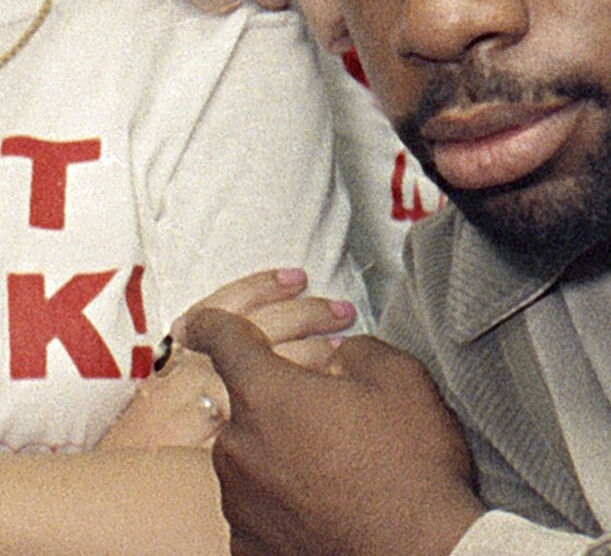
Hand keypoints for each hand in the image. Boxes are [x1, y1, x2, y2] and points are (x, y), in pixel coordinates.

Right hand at [96, 269, 356, 451]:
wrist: (118, 481)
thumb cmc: (148, 424)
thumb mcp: (168, 372)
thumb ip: (205, 345)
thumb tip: (264, 317)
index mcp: (178, 349)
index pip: (223, 304)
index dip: (263, 285)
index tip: (298, 276)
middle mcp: (191, 371)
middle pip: (259, 328)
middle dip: (308, 314)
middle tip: (343, 310)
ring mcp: (204, 408)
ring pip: (272, 369)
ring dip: (316, 353)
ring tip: (345, 349)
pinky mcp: (218, 444)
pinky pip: (269, 415)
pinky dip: (303, 402)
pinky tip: (325, 395)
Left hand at [183, 308, 481, 555]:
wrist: (420, 550)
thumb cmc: (410, 467)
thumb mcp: (401, 380)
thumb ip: (360, 351)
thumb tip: (344, 356)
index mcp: (268, 394)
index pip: (222, 339)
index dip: (212, 324)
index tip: (203, 325)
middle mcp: (238, 446)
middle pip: (246, 408)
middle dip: (281, 405)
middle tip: (333, 417)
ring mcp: (238, 502)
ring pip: (251, 459)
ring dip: (283, 455)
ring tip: (341, 469)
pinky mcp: (248, 545)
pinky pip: (259, 509)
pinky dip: (285, 503)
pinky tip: (327, 505)